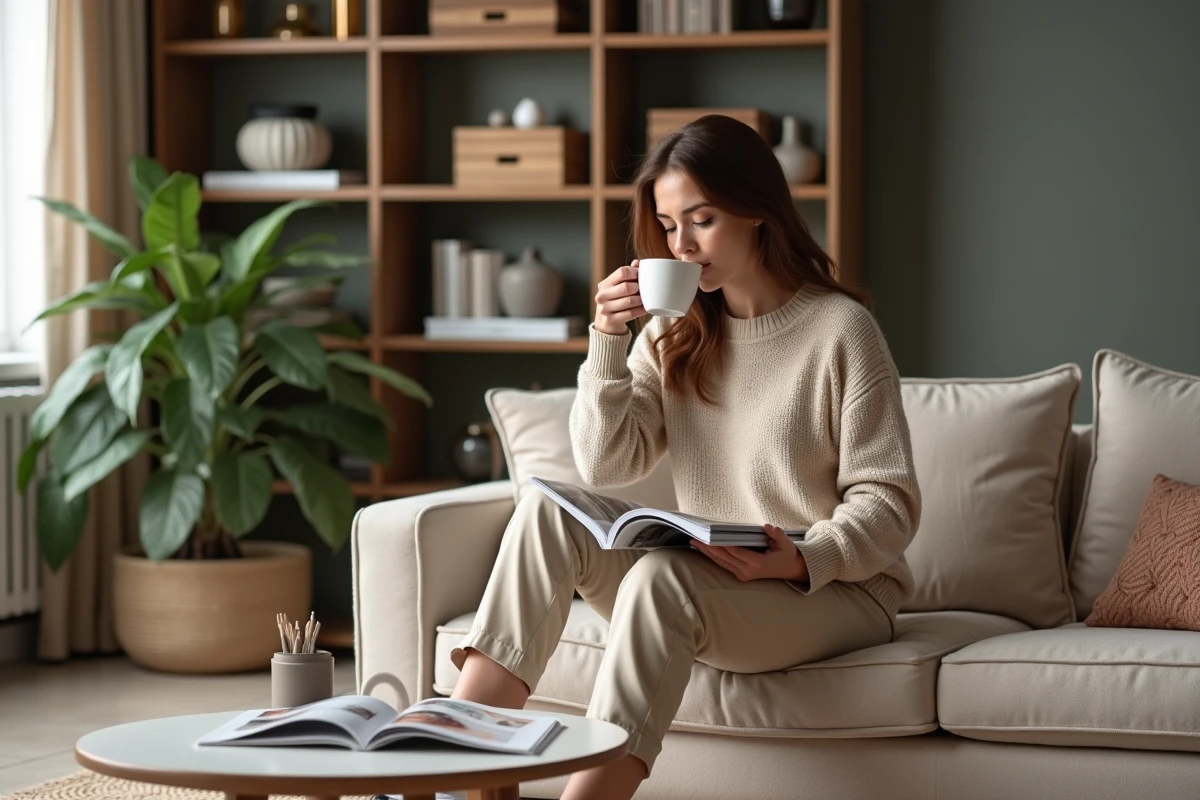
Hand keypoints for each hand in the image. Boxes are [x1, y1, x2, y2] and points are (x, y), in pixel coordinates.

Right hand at [594, 259, 645, 334]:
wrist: (606, 323)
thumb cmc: (615, 301)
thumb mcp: (617, 287)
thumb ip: (626, 275)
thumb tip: (637, 262)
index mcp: (605, 284)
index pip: (622, 272)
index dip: (635, 273)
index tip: (641, 276)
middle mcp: (602, 295)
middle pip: (626, 287)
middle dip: (638, 288)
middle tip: (644, 290)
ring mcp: (605, 308)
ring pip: (629, 301)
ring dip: (641, 300)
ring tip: (646, 299)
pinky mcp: (611, 320)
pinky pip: (631, 313)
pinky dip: (640, 310)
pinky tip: (645, 308)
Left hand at [690, 524, 808, 581]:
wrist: (791, 570)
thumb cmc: (787, 553)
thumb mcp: (786, 542)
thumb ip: (777, 534)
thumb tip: (767, 526)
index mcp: (757, 563)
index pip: (735, 551)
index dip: (721, 544)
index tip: (709, 536)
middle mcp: (747, 571)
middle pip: (724, 557)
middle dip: (708, 548)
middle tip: (694, 538)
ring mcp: (743, 574)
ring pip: (721, 562)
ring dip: (707, 553)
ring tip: (694, 543)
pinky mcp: (740, 575)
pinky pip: (724, 565)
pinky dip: (713, 557)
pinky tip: (703, 550)